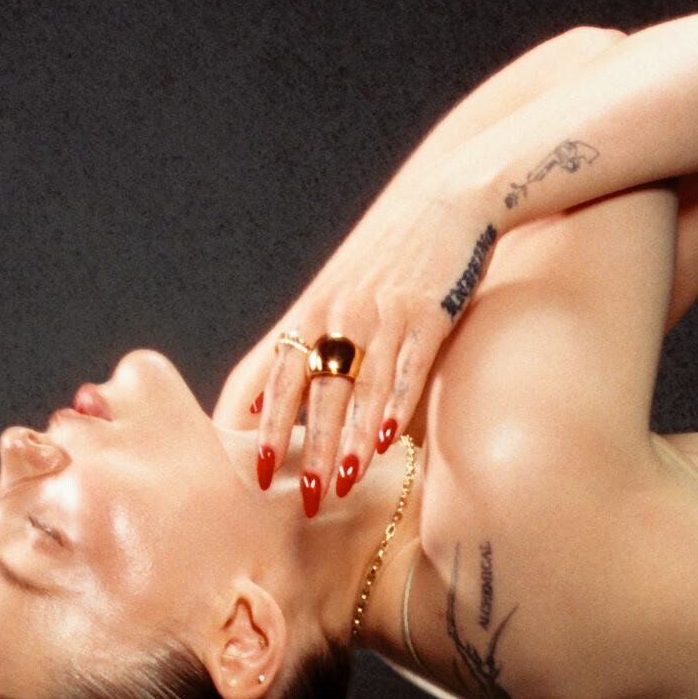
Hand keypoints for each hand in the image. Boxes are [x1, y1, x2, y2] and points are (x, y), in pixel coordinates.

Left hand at [228, 181, 504, 510]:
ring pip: (360, 387)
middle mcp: (337, 314)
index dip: (260, 423)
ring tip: (343, 485)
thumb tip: (254, 403)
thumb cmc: (384, 261)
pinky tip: (391, 441)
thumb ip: (299, 346)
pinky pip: (408, 367)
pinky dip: (398, 404)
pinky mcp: (427, 312)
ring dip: (351, 439)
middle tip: (300, 496)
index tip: (252, 471)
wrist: (445, 202)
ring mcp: (382, 313)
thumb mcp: (333, 295)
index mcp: (309, 312)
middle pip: (313, 390)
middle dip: (305, 446)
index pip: (271, 375)